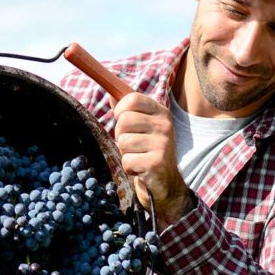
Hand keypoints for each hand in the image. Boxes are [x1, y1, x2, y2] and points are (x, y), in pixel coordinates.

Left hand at [111, 92, 191, 225]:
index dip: (120, 110)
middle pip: (124, 120)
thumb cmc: (147, 151)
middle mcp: (165, 125)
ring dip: (125, 153)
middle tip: (133, 145)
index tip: (123, 120)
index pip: (132, 98)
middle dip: (120, 135)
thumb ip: (126, 110)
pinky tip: (141, 169)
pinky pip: (127, 160)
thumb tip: (110, 92)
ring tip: (139, 157)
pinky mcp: (156, 162)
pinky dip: (129, 168)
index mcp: (161, 113)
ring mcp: (162, 144)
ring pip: (123, 141)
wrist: (165, 183)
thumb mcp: (140, 127)